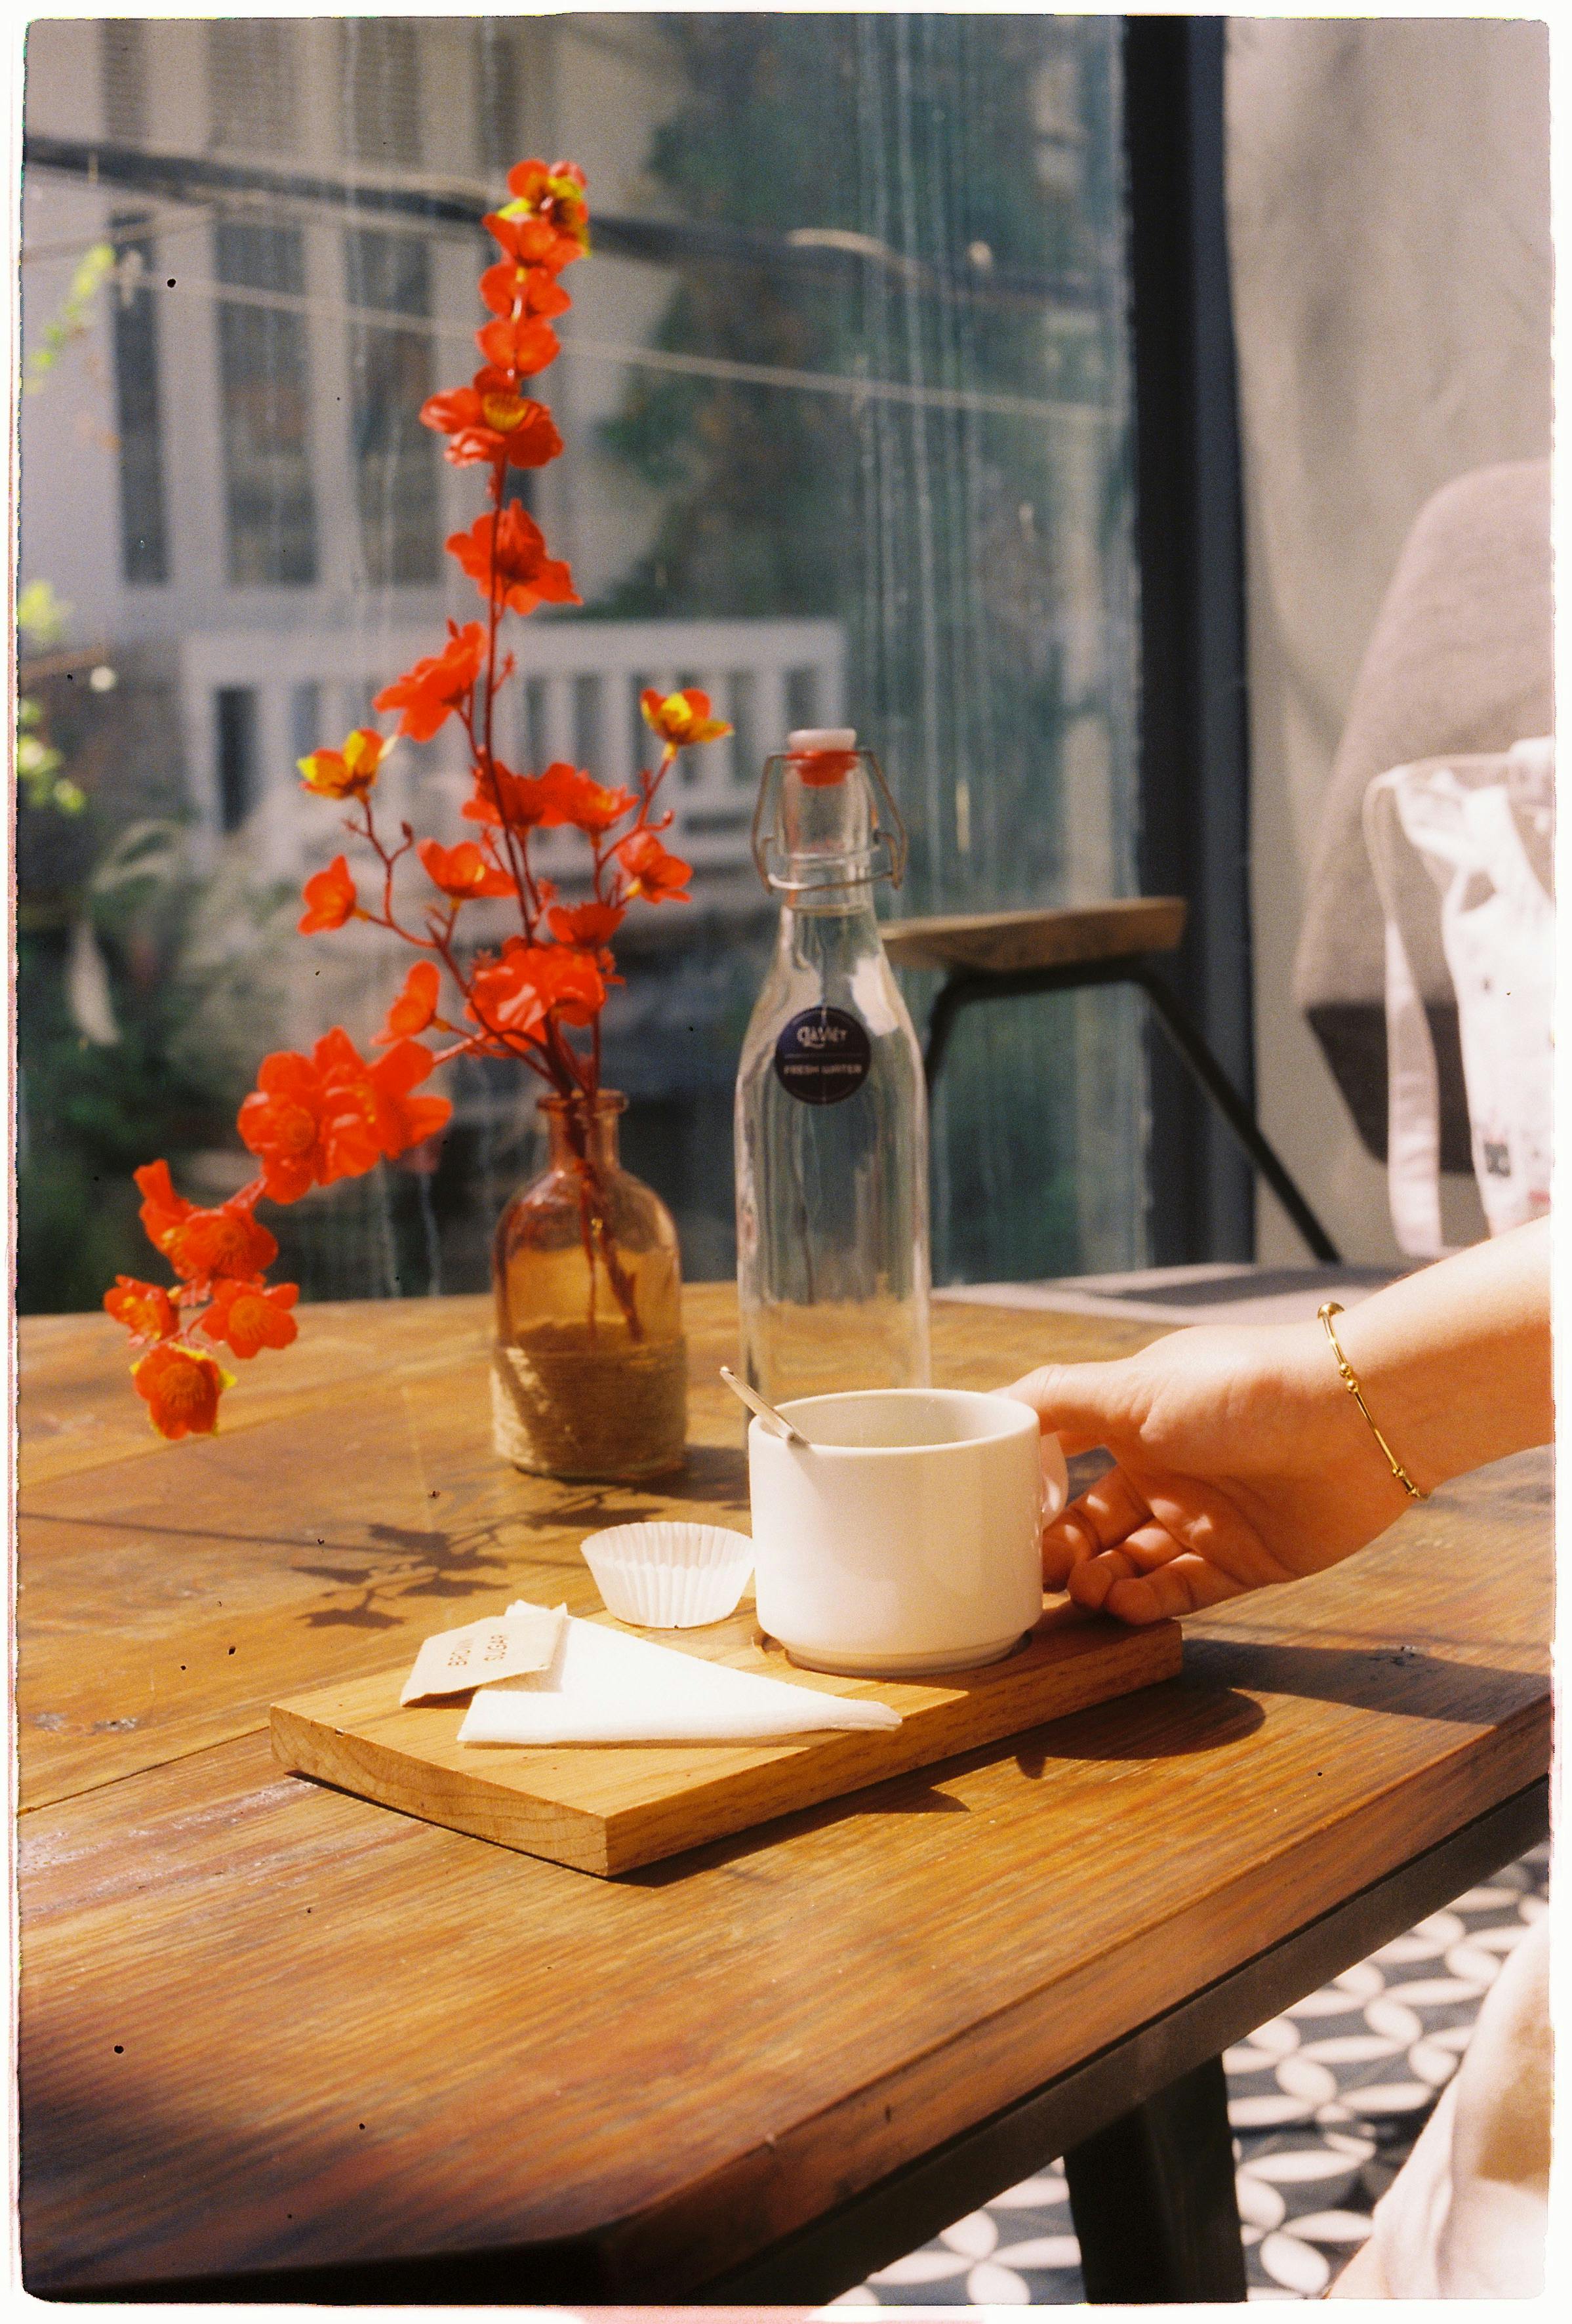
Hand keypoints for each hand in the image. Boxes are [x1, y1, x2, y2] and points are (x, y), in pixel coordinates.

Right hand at [1004, 1322, 1415, 1623]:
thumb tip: (990, 1407)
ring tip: (1083, 1592)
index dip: (1033, 1492)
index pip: (1065, 1460)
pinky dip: (1149, 1602)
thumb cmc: (1241, 1389)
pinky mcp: (1247, 1560)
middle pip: (1094, 1523)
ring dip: (1100, 1580)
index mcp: (1135, 1419)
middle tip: (1038, 1573)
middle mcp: (1167, 1468)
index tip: (999, 1520)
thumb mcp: (1133, 1386)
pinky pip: (1184, 1590)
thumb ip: (1058, 1399)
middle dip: (1062, 1550)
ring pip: (1133, 1562)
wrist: (1356, 1419)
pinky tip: (1121, 1605)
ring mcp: (1206, 1517)